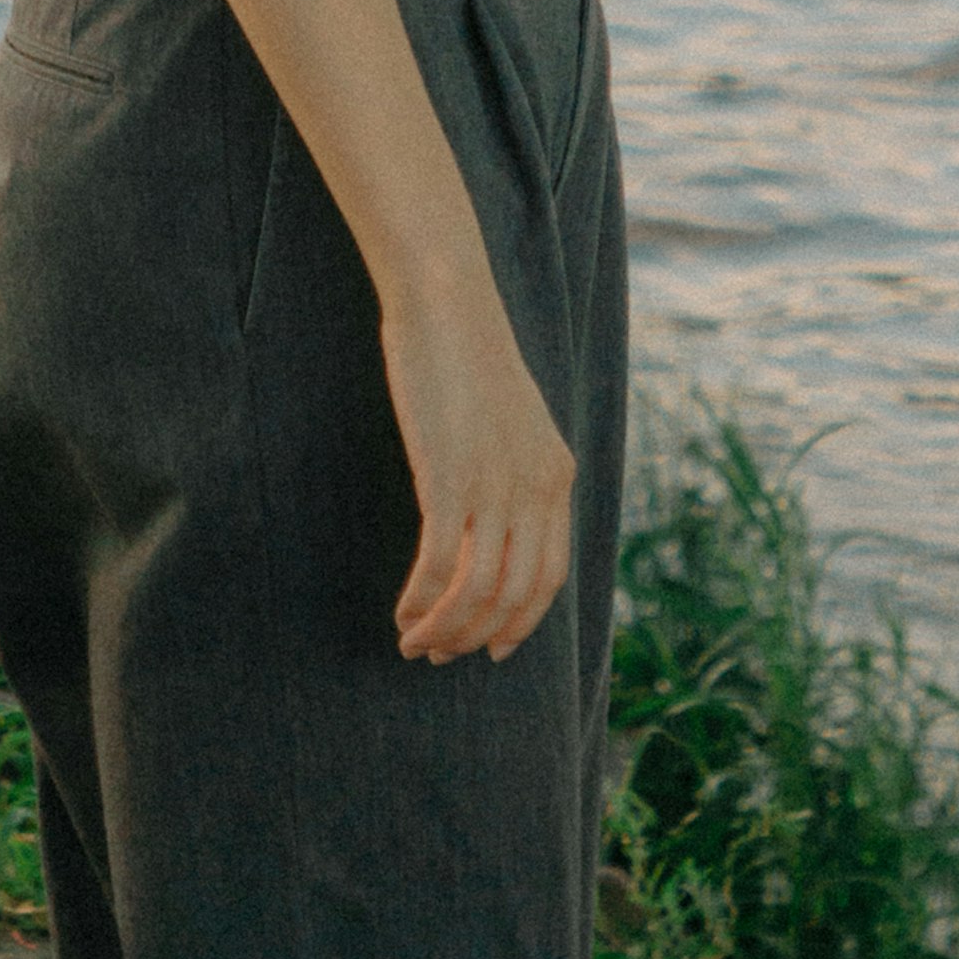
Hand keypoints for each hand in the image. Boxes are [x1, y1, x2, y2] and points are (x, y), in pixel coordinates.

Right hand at [381, 273, 575, 664]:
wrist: (448, 304)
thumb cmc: (468, 357)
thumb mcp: (510, 421)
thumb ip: (514, 471)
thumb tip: (493, 525)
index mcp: (556, 475)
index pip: (550, 578)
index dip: (521, 624)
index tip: (491, 649)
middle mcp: (535, 489)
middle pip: (514, 596)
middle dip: (475, 638)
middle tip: (438, 654)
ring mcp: (495, 486)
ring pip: (477, 591)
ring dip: (444, 630)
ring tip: (413, 642)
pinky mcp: (450, 479)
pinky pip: (439, 566)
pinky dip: (422, 602)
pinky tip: (403, 612)